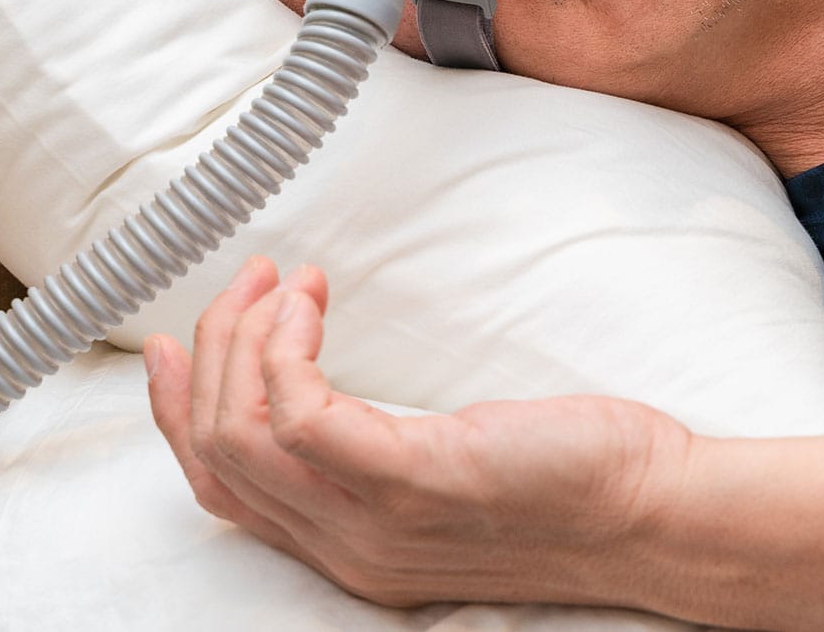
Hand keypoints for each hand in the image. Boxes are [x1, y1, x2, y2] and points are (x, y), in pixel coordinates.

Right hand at [144, 255, 694, 608]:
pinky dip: (288, 343)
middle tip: (247, 279)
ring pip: (238, 429)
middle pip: (214, 452)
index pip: (218, 489)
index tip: (169, 343)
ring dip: (245, 336)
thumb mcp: (452, 473)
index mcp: (347, 545)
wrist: (655, 514)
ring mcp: (372, 520)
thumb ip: (382, 452)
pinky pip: (299, 411)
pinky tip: (315, 299)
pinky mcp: (409, 481)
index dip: (175, 410)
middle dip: (208, 351)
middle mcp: (345, 545)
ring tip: (283, 279)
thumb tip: (334, 388)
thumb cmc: (573, 480)